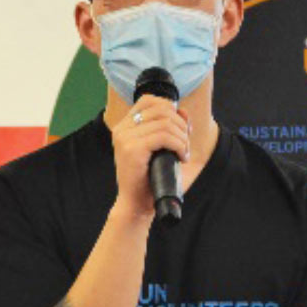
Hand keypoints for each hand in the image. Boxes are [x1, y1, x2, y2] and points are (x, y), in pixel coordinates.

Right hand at [111, 92, 191, 215]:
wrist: (135, 205)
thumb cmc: (147, 179)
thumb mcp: (158, 148)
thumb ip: (167, 126)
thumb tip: (183, 111)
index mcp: (123, 127)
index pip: (149, 100)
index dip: (169, 108)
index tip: (179, 127)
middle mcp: (121, 130)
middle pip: (161, 109)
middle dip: (180, 124)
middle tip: (185, 143)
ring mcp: (125, 139)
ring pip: (166, 123)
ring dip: (182, 137)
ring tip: (184, 152)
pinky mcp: (132, 150)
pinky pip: (165, 136)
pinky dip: (179, 145)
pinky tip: (181, 157)